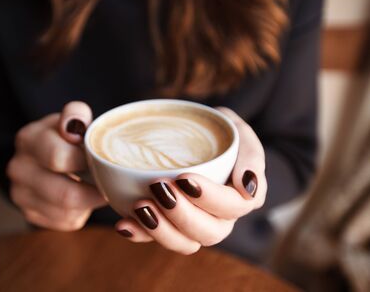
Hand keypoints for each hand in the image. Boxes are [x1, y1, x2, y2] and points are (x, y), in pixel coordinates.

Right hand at [7, 101, 105, 229]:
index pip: (58, 157)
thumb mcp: (71, 120)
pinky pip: (65, 222)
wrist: (45, 156)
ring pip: (68, 212)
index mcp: (28, 140)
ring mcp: (21, 195)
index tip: (101, 159)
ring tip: (98, 188)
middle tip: (109, 183)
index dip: (87, 161)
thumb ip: (76, 115)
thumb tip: (75, 127)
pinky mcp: (30, 214)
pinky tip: (84, 199)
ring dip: (89, 203)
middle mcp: (18, 169)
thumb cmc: (66, 137)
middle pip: (65, 195)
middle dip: (94, 190)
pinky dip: (81, 213)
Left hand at [114, 107, 266, 253]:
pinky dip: (139, 234)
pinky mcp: (169, 225)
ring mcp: (193, 224)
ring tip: (140, 206)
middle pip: (209, 232)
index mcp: (241, 196)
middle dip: (182, 214)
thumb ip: (250, 154)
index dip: (210, 197)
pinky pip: (156, 239)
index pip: (234, 206)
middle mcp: (220, 216)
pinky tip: (123, 224)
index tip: (184, 178)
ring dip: (161, 229)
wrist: (192, 135)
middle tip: (159, 188)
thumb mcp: (237, 130)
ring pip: (184, 243)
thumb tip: (248, 188)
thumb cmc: (218, 132)